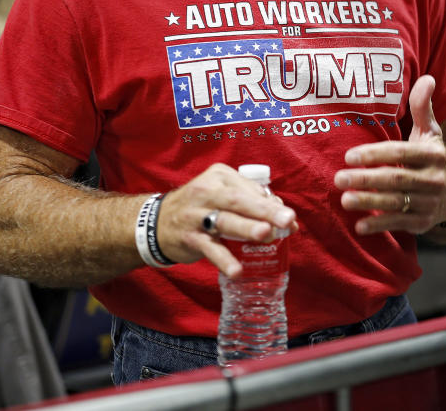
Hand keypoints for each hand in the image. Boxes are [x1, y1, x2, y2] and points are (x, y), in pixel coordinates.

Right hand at [155, 163, 296, 277]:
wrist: (155, 223)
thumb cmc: (200, 207)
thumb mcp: (222, 195)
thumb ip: (251, 204)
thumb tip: (287, 221)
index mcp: (220, 176)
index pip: (250, 189)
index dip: (272, 204)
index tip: (290, 218)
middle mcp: (207, 191)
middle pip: (239, 200)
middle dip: (265, 210)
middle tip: (287, 220)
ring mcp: (195, 214)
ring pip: (224, 220)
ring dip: (246, 228)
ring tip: (266, 234)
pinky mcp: (188, 237)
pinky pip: (209, 248)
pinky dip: (223, 259)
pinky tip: (237, 270)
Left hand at [334, 75, 445, 234]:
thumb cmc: (431, 159)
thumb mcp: (430, 133)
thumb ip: (423, 107)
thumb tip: (427, 78)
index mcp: (433, 154)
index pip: (401, 153)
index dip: (375, 154)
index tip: (349, 156)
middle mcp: (433, 179)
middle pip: (396, 178)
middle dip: (366, 179)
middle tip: (339, 178)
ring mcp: (428, 203)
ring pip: (395, 202)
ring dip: (369, 202)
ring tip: (344, 200)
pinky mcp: (422, 222)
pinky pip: (399, 223)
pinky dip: (379, 225)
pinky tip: (359, 225)